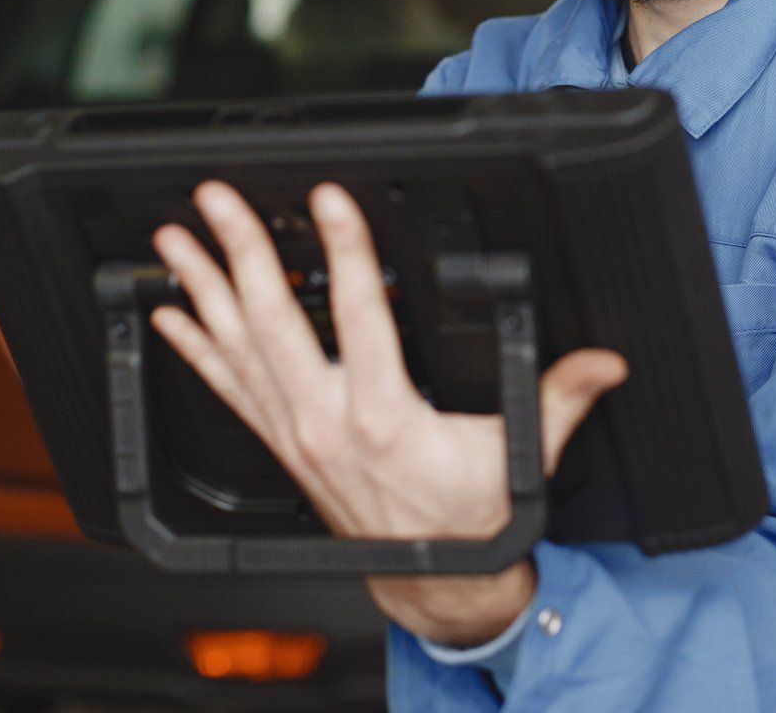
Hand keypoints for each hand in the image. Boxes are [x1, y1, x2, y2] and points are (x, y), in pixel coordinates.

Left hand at [149, 180, 627, 645]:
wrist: (430, 576)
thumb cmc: (467, 514)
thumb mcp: (521, 455)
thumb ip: (559, 397)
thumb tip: (605, 362)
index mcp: (385, 416)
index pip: (360, 314)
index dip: (344, 251)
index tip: (327, 201)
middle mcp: (326, 421)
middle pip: (272, 321)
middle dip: (241, 254)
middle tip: (217, 199)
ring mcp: (295, 432)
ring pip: (236, 348)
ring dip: (201, 290)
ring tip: (172, 242)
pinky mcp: (282, 442)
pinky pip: (226, 388)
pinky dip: (195, 349)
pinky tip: (170, 316)